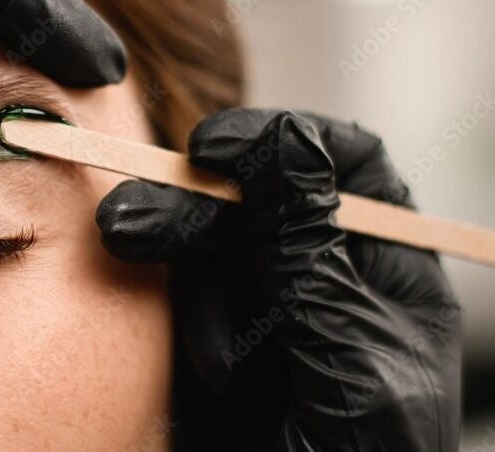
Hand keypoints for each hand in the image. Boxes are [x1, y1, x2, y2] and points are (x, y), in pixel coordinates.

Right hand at [96, 109, 460, 450]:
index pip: (345, 167)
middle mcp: (317, 277)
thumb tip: (288, 144)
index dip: (284, 141)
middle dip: (192, 204)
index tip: (217, 148)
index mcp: (381, 274)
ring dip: (171, 252)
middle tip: (127, 219)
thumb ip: (311, 253)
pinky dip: (163, 303)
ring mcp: (256, 308)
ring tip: (147, 277)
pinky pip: (173, 293)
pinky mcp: (201, 338)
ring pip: (203, 241)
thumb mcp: (347, 359)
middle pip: (255, 199)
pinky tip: (200, 366)